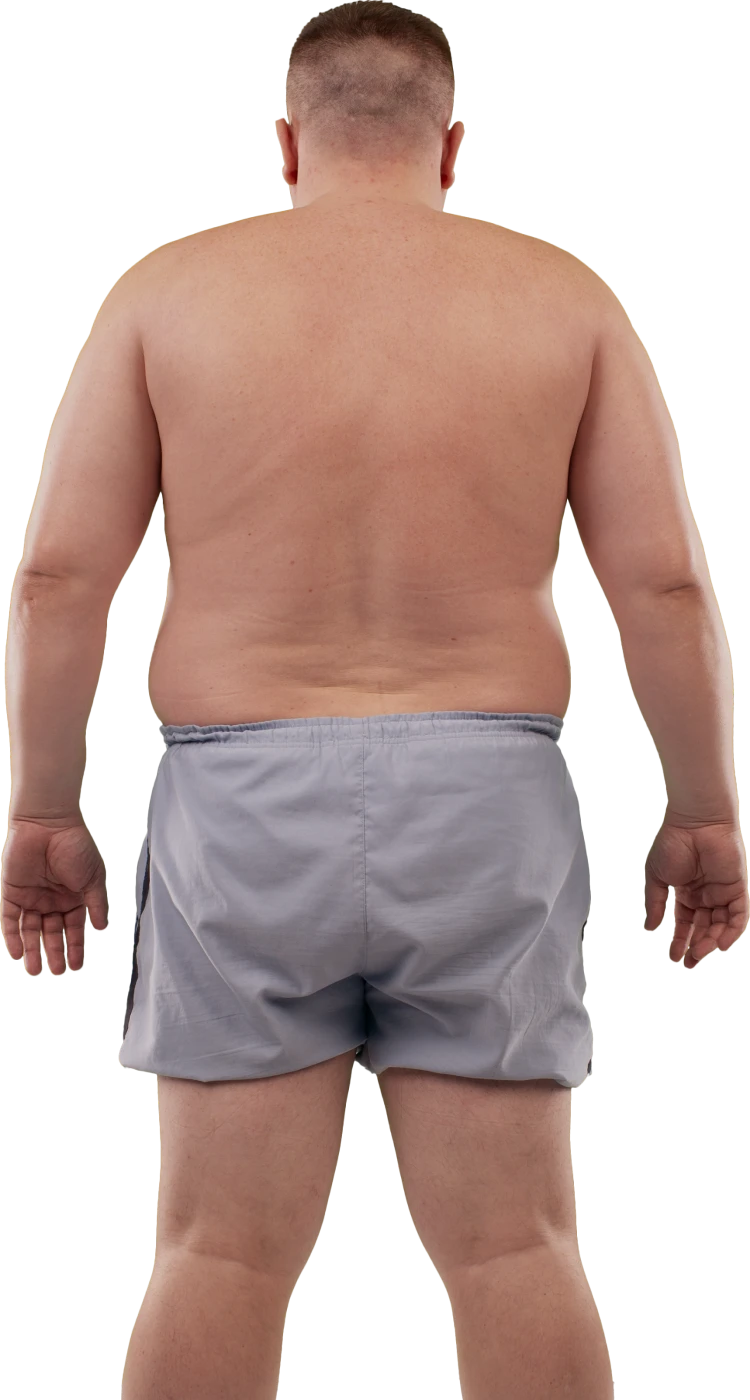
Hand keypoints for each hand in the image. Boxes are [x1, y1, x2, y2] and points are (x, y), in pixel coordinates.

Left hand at [0, 814, 107, 975]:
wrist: (49, 824)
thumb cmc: (75, 846)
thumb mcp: (93, 879)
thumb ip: (96, 905)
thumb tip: (103, 929)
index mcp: (72, 897)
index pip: (73, 928)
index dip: (75, 946)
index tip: (77, 965)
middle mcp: (51, 900)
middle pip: (51, 932)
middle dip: (54, 952)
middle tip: (57, 972)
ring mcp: (31, 896)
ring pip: (30, 930)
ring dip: (32, 950)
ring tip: (34, 970)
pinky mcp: (11, 892)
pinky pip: (9, 919)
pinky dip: (13, 936)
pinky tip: (17, 953)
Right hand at [643, 816, 748, 968]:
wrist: (694, 823)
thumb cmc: (673, 844)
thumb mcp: (657, 878)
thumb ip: (656, 904)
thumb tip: (650, 928)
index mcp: (688, 893)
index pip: (686, 923)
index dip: (681, 941)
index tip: (675, 957)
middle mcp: (707, 895)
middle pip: (704, 928)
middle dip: (697, 947)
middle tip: (690, 964)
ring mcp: (723, 892)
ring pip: (721, 925)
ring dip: (712, 941)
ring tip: (701, 953)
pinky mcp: (738, 888)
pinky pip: (738, 915)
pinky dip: (731, 931)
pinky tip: (719, 943)